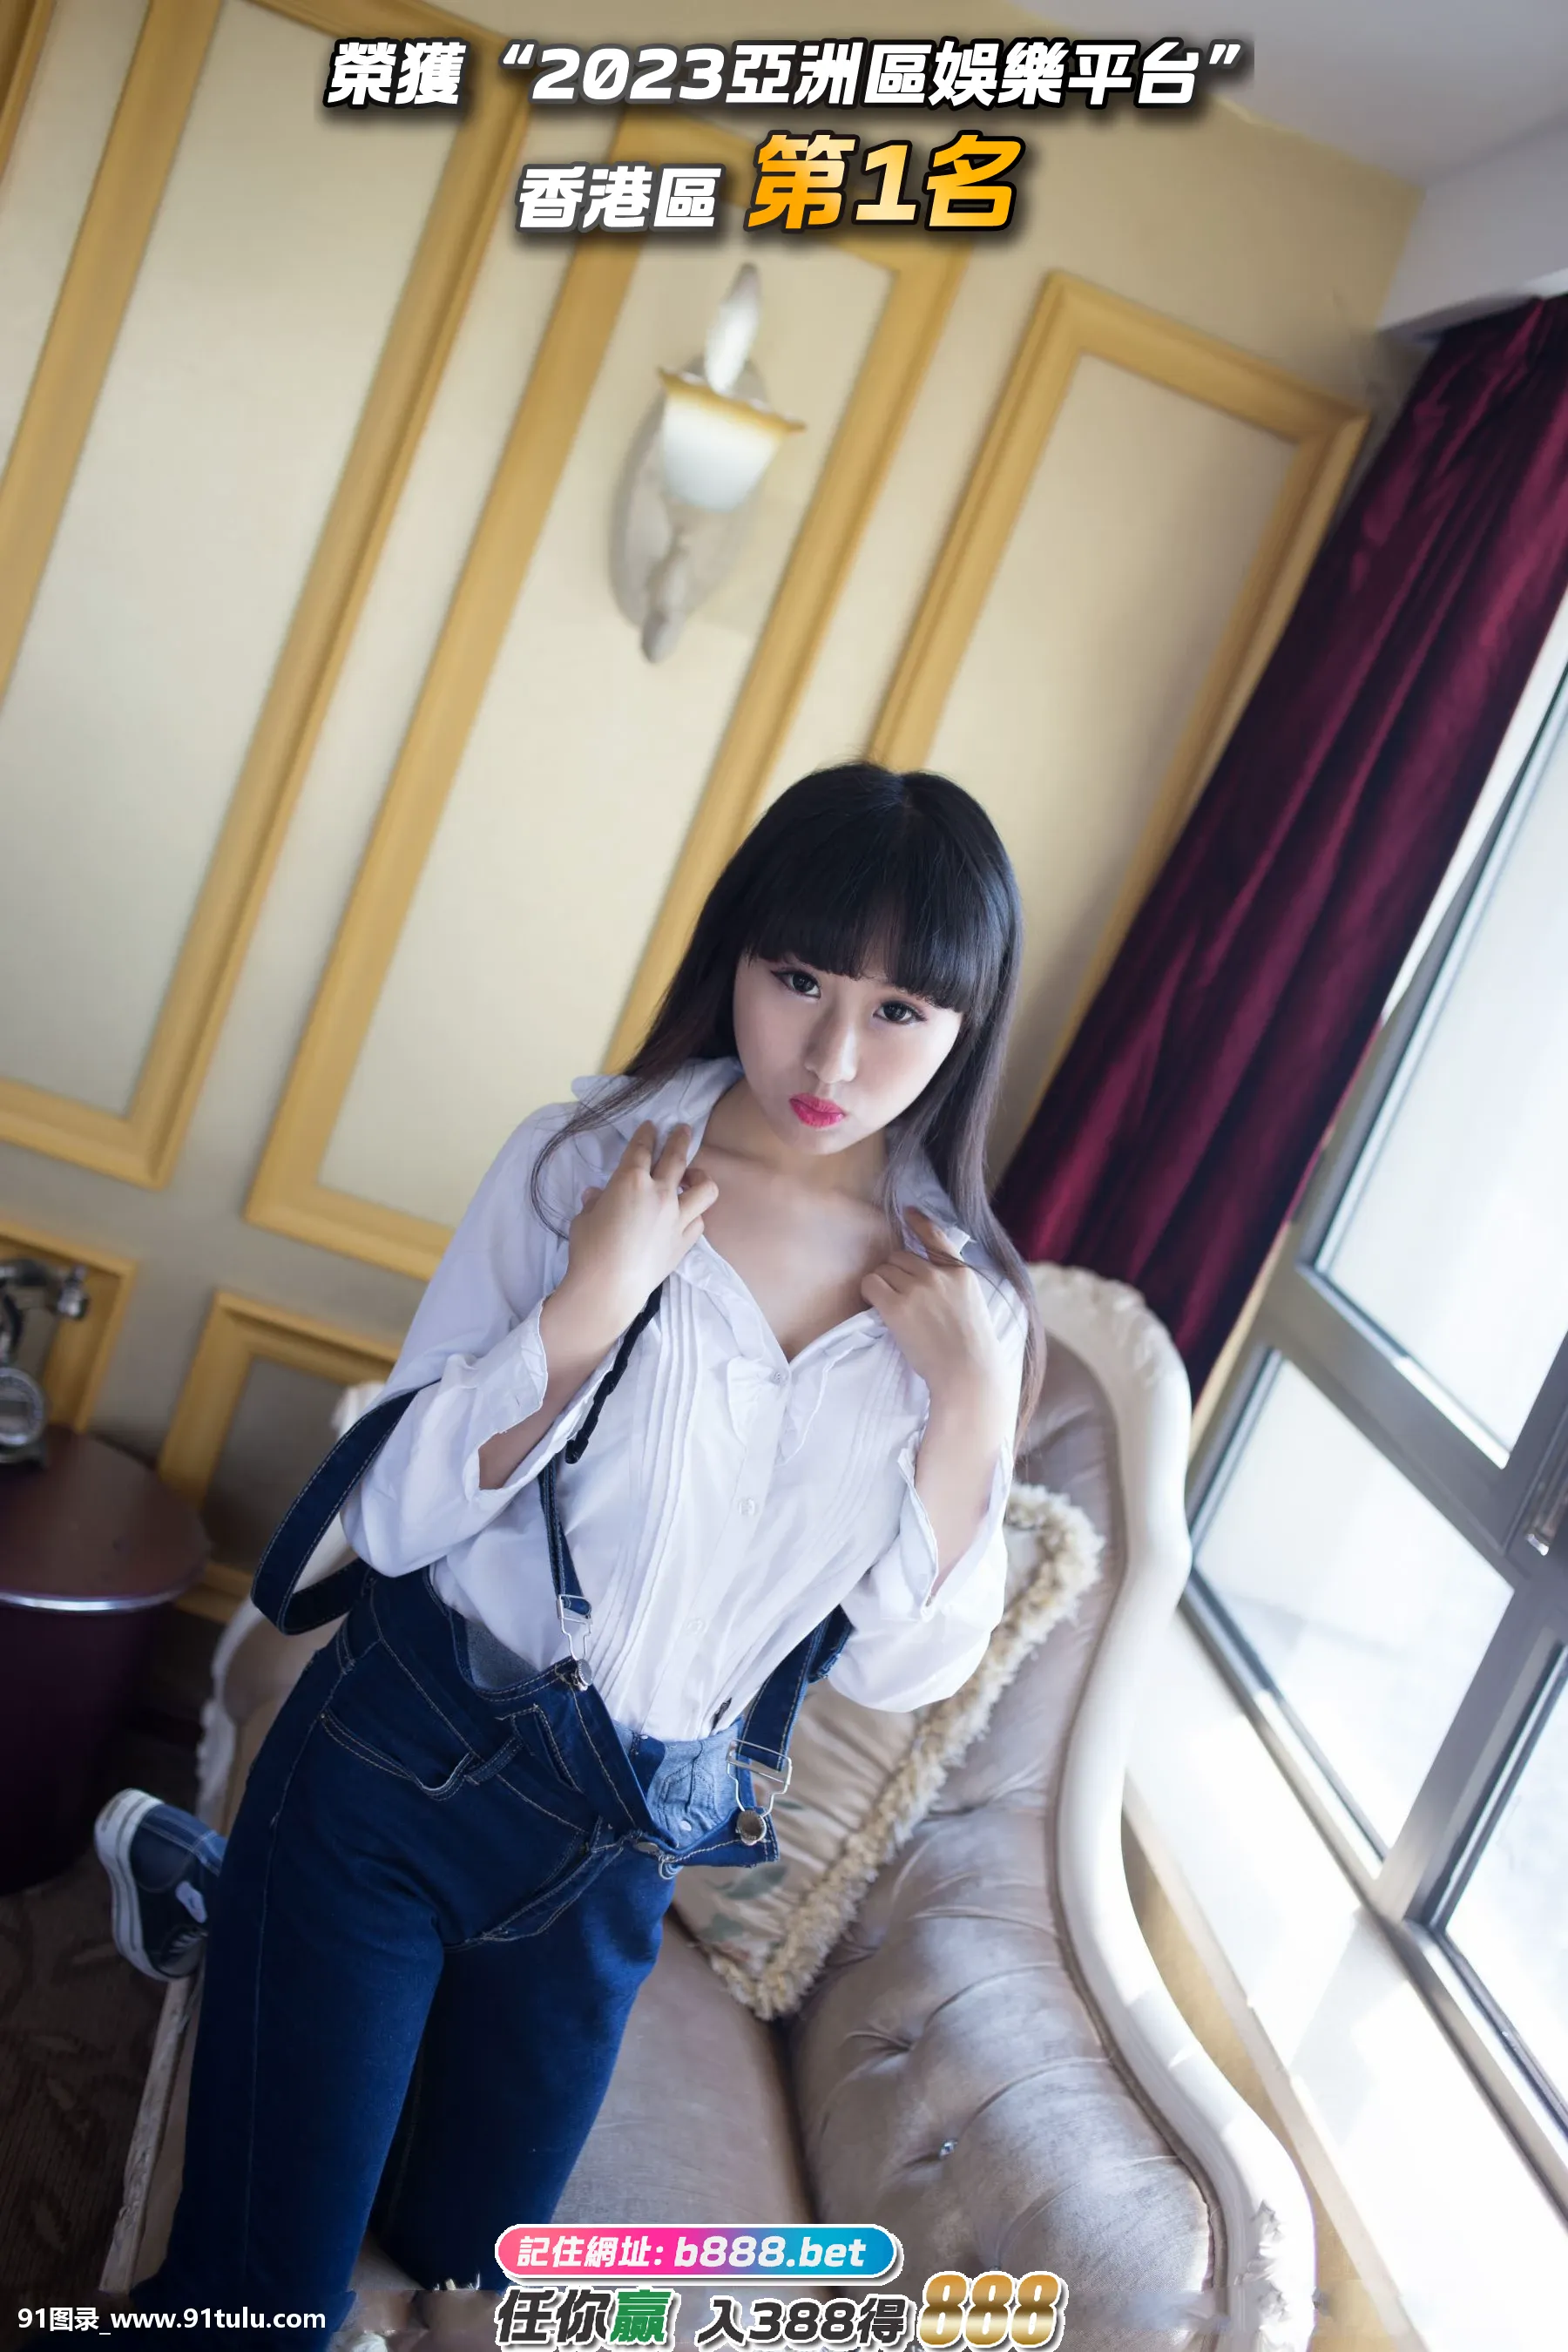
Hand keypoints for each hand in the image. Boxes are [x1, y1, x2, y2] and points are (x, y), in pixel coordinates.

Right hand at [561, 1120, 717, 1337]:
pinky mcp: (685, 1240)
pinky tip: (686, 1216)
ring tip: (693, 1177)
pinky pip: (699, 1220)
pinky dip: (694, 1214)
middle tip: (683, 1129)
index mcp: (631, 1181)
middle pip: (677, 1157)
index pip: (642, 1148)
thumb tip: (597, 1195)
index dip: (647, 1135)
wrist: (610, 1288)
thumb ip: (595, 1202)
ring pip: (704, 1187)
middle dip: (680, 1139)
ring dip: (700, 1176)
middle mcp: (660, 1193)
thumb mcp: (584, 1219)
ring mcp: (677, 1217)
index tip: (652, 1127)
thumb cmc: (589, 1250)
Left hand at [861, 1206, 1010, 1426]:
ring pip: (884, 1269)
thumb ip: (953, 1282)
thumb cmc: (971, 1347)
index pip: (936, 1236)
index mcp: (960, 1272)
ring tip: (893, 1306)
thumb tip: (928, 1270)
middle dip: (896, 1272)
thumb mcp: (971, 1302)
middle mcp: (937, 1275)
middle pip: (900, 1256)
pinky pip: (870, 1284)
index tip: (908, 1212)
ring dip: (883, 1283)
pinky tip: (877, 1306)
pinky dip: (869, 1292)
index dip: (918, 1222)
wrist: (966, 1372)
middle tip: (901, 1296)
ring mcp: (917, 1289)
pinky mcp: (896, 1307)